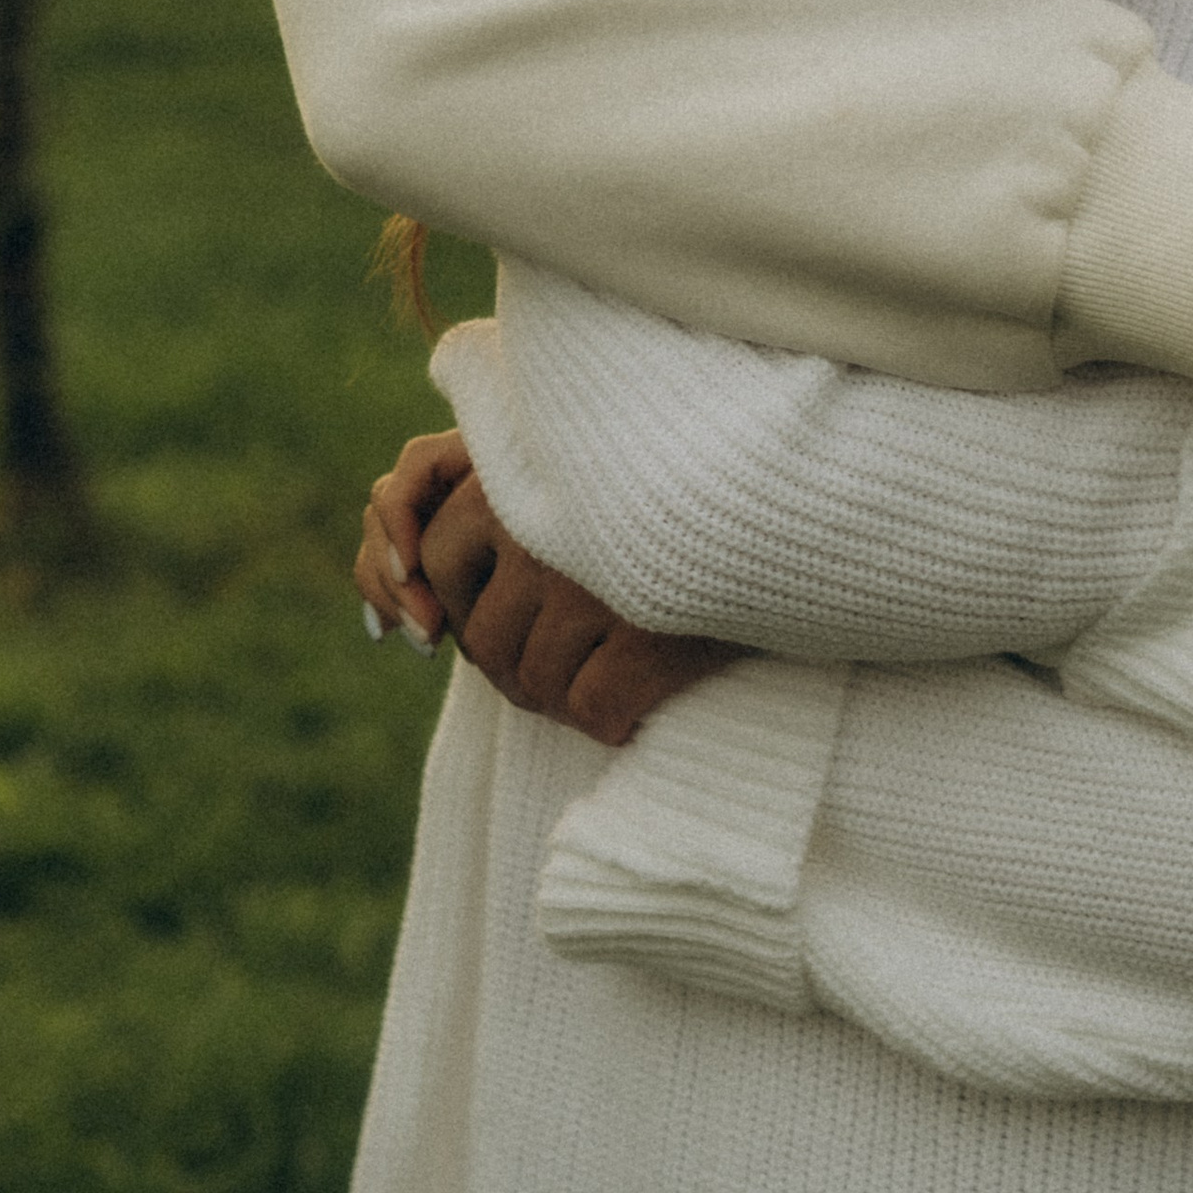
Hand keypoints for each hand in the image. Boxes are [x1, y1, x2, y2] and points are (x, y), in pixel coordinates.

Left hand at [362, 446, 738, 744]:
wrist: (786, 508)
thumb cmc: (673, 495)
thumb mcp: (576, 473)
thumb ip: (499, 510)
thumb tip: (406, 614)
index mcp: (516, 473)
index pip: (435, 554)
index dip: (448, 607)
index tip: (474, 633)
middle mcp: (543, 526)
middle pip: (483, 638)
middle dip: (510, 674)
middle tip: (553, 676)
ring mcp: (591, 583)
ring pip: (535, 683)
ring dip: (562, 703)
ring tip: (600, 688)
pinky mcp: (647, 634)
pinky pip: (593, 707)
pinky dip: (611, 720)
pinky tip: (635, 707)